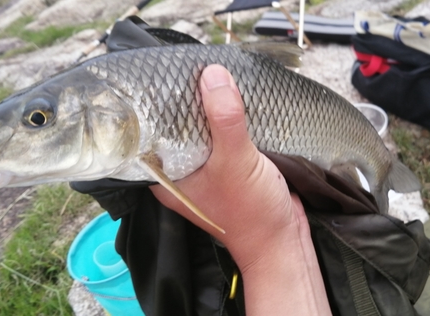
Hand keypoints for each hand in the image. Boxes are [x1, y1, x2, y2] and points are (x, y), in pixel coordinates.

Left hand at [150, 65, 330, 314]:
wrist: (282, 239)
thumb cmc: (251, 212)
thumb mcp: (235, 162)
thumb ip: (224, 120)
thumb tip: (213, 74)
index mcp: (165, 176)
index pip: (147, 134)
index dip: (150, 106)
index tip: (157, 75)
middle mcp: (178, 172)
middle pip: (173, 129)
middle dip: (181, 101)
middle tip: (185, 66)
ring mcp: (202, 169)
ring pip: (198, 130)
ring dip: (205, 108)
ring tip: (205, 73)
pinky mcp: (224, 166)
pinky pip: (218, 136)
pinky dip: (223, 120)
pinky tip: (228, 98)